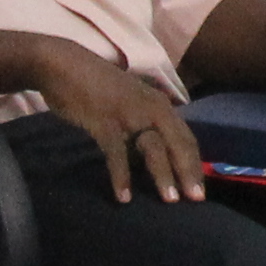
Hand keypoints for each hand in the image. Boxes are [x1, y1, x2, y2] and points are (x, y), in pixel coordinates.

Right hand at [29, 38, 201, 203]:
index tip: (200, 188)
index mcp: (160, 105)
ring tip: (169, 201)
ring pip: (153, 148)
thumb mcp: (132, 103)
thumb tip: (156, 152)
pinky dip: (121, 175)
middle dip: (188, 172)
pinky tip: (123, 196)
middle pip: (177, 144)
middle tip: (196, 200)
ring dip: (163, 175)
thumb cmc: (98, 88)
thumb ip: (145, 122)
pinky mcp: (105, 121)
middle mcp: (152, 108)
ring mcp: (129, 114)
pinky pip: (117, 152)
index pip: (186, 138)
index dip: (195, 164)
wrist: (65, 65)